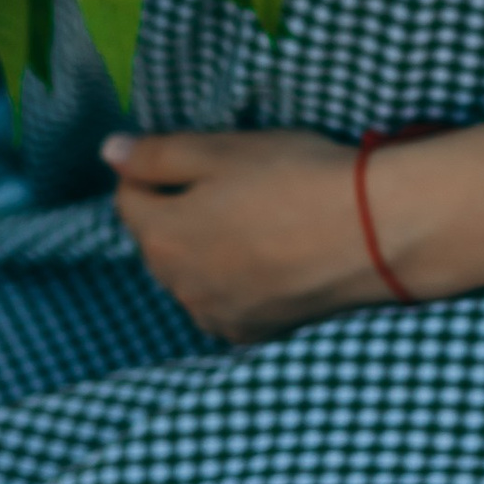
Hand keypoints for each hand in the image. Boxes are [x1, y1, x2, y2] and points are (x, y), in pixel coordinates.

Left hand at [104, 127, 397, 344]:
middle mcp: (179, 287)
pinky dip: (233, 281)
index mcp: (162, 237)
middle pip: (157, 241)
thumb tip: (109, 153)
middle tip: (230, 183)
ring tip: (253, 220)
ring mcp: (216, 317)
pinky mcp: (253, 333)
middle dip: (176, 212)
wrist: (374, 233)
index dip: (150, 170)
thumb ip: (156, 155)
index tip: (192, 154)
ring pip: (189, 276)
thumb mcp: (220, 150)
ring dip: (203, 250)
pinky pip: (223, 303)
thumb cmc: (295, 179)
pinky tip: (268, 258)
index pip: (127, 198)